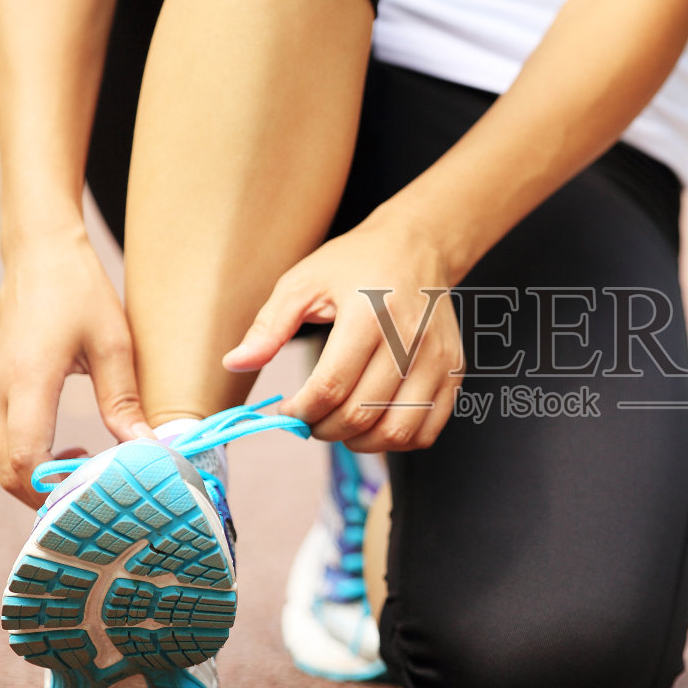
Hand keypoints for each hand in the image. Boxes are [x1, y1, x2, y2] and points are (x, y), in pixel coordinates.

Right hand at [0, 232, 152, 506]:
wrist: (39, 253)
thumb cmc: (79, 291)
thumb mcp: (113, 343)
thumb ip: (123, 400)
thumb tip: (144, 448)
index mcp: (27, 381)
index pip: (25, 460)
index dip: (57, 489)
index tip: (97, 491)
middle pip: (8, 472)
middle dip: (48, 496)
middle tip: (96, 495)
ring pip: (3, 459)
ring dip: (40, 478)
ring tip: (90, 471)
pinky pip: (5, 440)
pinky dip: (32, 459)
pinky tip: (73, 451)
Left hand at [222, 214, 464, 451]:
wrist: (417, 246)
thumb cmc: (354, 264)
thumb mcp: (303, 282)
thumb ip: (269, 327)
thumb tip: (234, 364)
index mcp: (369, 314)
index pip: (330, 387)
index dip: (301, 411)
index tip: (289, 410)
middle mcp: (409, 339)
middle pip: (361, 414)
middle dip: (324, 429)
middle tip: (310, 420)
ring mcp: (437, 358)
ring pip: (396, 431)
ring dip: (359, 442)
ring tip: (340, 424)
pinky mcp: (453, 371)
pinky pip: (426, 430)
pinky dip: (396, 441)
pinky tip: (374, 423)